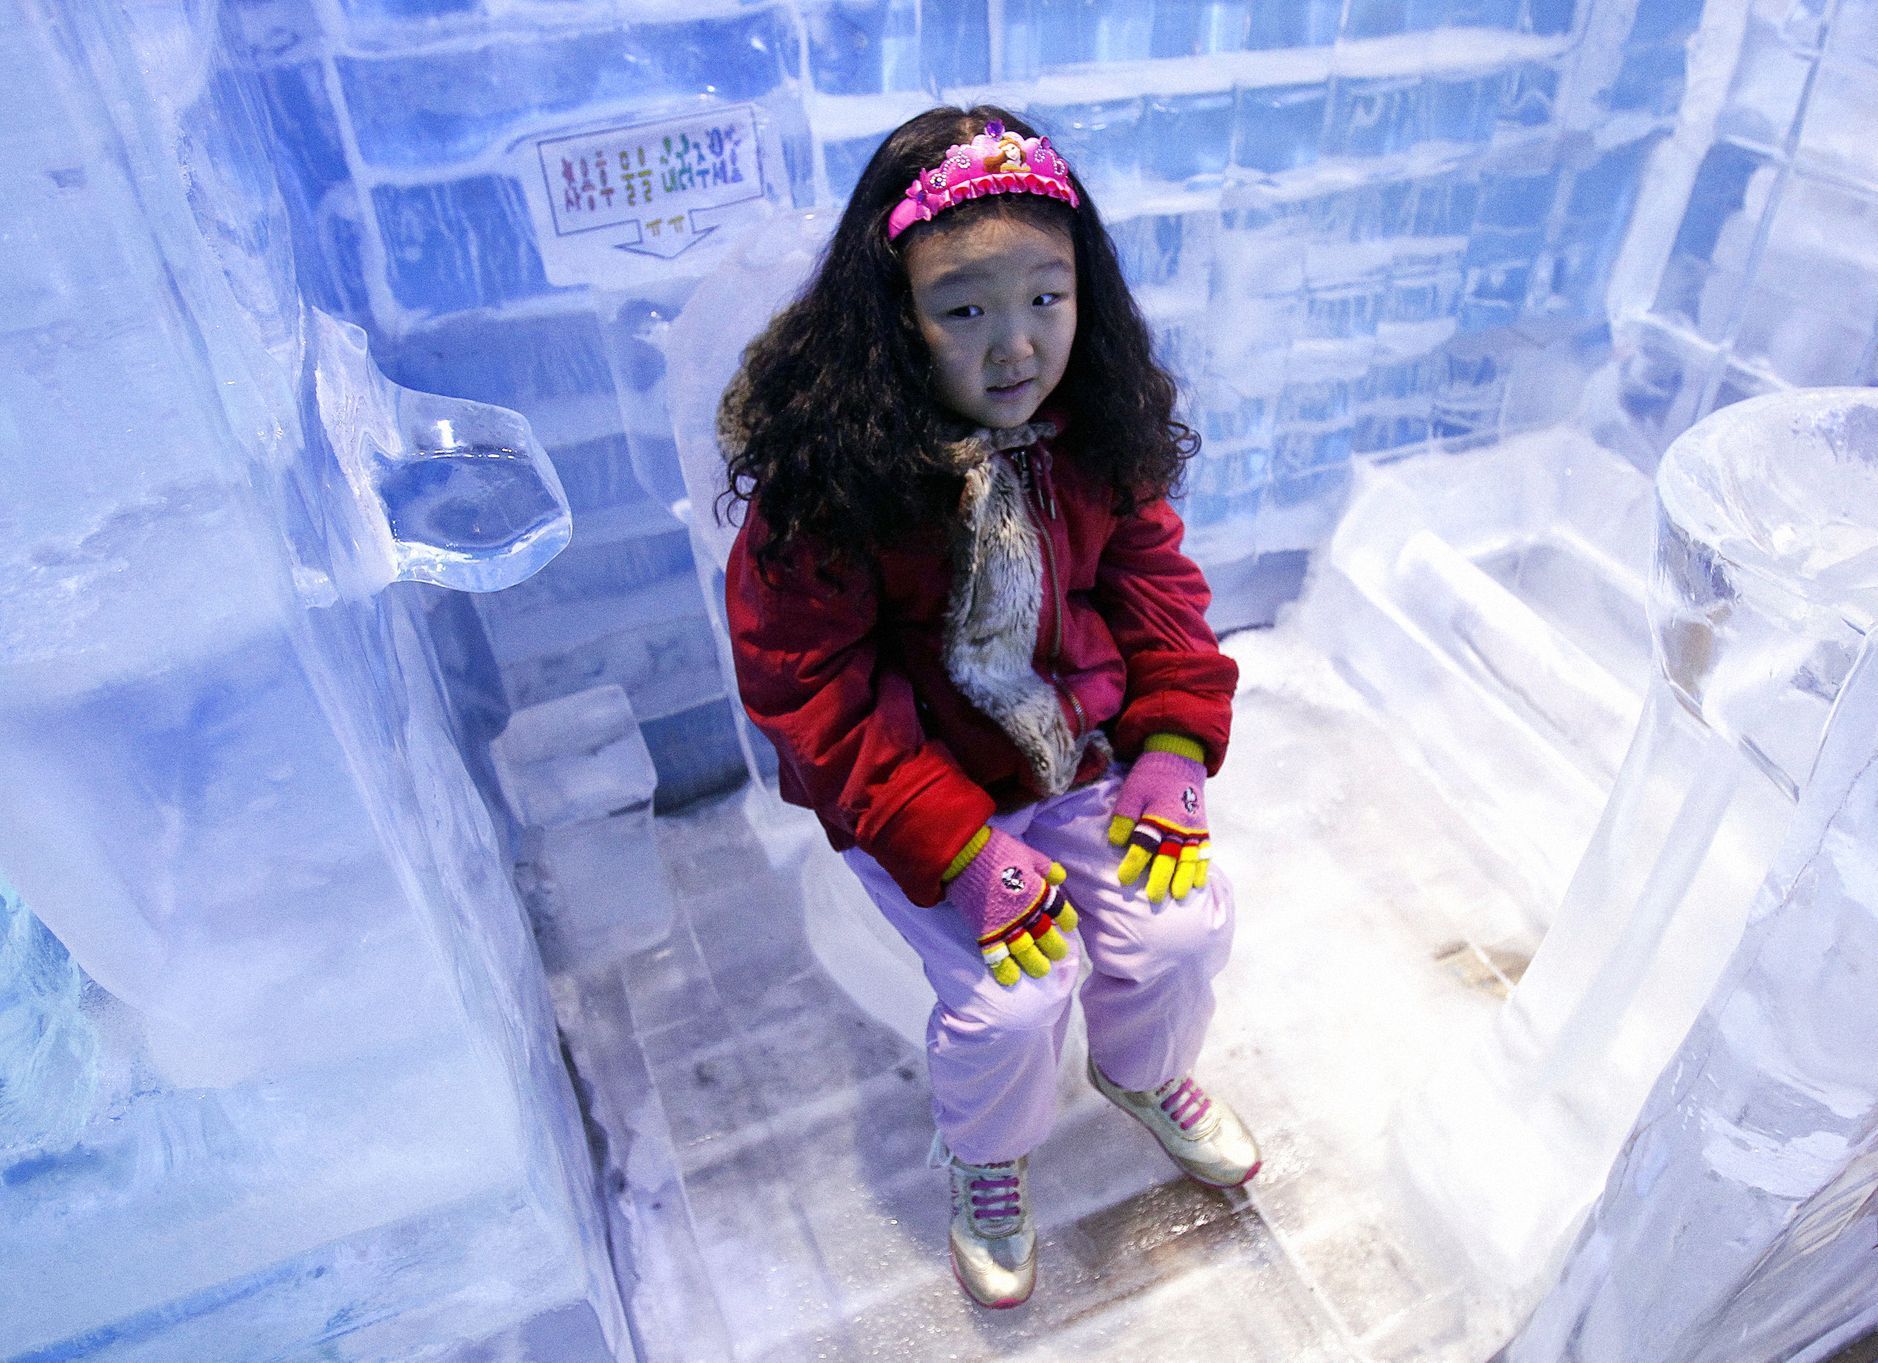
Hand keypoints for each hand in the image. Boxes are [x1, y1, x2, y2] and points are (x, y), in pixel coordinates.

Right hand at [943, 826, 1078, 986]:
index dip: (1067, 920)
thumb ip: (1045, 867)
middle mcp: (1026, 913)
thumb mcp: (1028, 853)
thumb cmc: (997, 849)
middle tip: (1057, 954)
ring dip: (1035, 963)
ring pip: (1025, 951)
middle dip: (1054, 947)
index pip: (1060, 911)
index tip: (1068, 926)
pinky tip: (1010, 978)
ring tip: (1040, 970)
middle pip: (1046, 936)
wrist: (964, 855)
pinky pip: (996, 955)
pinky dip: (1003, 969)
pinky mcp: (984, 932)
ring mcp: (1005, 925)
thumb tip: (1060, 877)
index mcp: (1039, 892)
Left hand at [1108, 735, 1210, 902]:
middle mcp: (1177, 825)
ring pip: (1190, 857)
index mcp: (1157, 816)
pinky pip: (1204, 851)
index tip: (1123, 879)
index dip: (1133, 863)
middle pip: (1170, 856)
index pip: (1144, 845)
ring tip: (1178, 895)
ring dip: (1184, 877)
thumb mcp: (1131, 792)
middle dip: (1161, 878)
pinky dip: (1202, 867)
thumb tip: (1116, 842)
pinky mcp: (1201, 827)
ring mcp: (1192, 827)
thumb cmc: (1151, 776)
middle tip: (1153, 898)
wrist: (1179, 758)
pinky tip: (1198, 883)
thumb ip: (1124, 817)